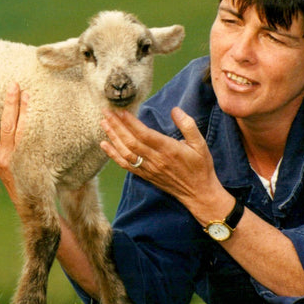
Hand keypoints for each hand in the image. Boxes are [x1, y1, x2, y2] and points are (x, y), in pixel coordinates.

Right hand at [0, 83, 28, 206]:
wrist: (32, 204)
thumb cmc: (19, 180)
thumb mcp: (4, 166)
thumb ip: (4, 148)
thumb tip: (9, 120)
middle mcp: (5, 158)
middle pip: (7, 125)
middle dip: (10, 104)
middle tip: (13, 85)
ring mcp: (20, 159)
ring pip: (21, 129)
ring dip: (24, 109)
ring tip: (27, 92)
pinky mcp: (34, 161)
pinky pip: (35, 138)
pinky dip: (36, 123)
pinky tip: (41, 111)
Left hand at [100, 107, 228, 222]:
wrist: (198, 193)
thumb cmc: (200, 167)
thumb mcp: (200, 144)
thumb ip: (188, 125)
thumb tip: (175, 110)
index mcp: (169, 150)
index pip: (145, 134)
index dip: (131, 123)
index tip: (121, 111)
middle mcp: (156, 160)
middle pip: (131, 142)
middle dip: (117, 126)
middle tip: (106, 112)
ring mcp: (148, 169)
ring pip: (126, 152)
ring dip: (113, 137)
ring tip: (103, 123)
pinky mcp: (145, 175)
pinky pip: (126, 165)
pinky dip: (113, 154)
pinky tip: (104, 145)